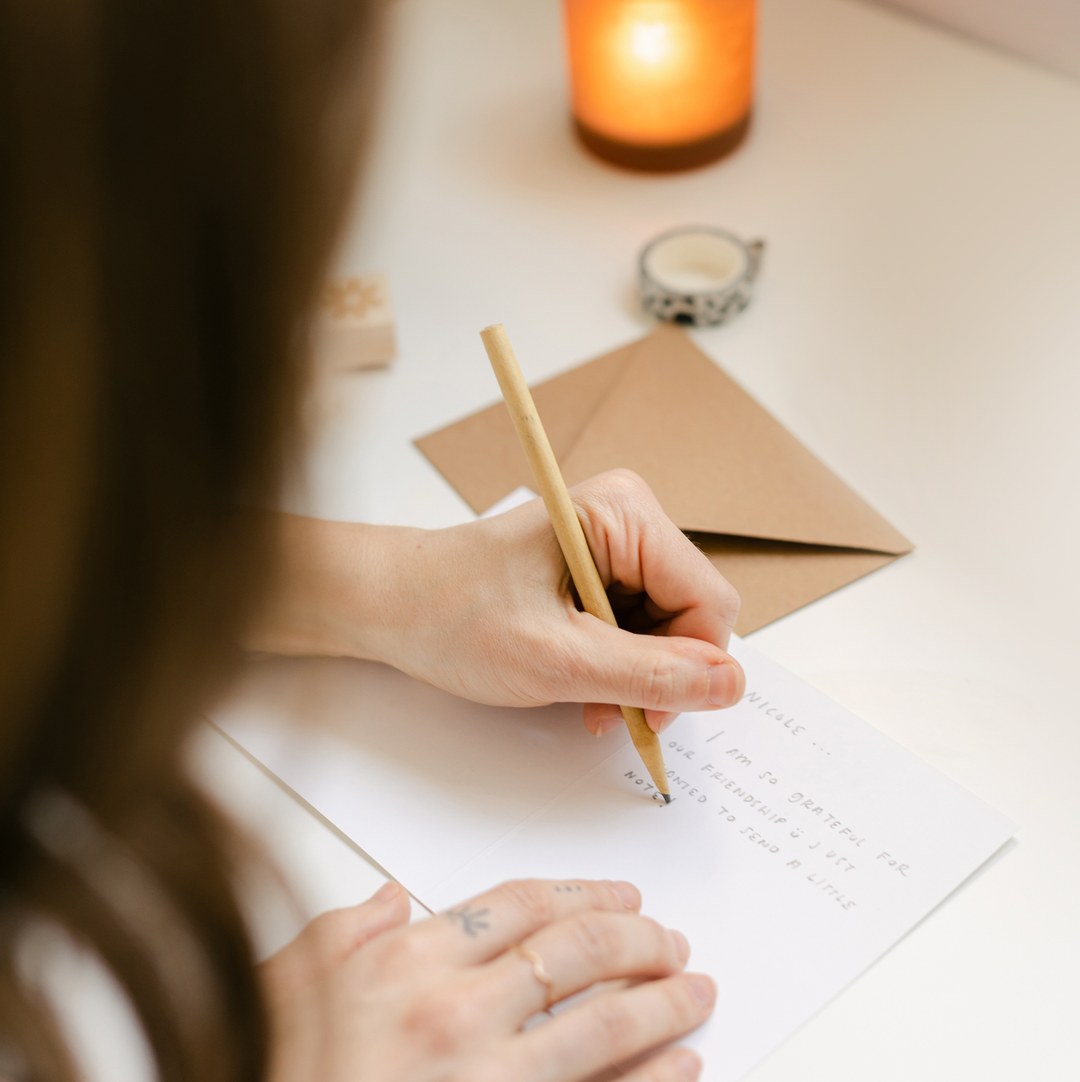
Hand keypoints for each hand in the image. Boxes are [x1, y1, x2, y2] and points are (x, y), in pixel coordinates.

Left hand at [248, 469, 743, 733]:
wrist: (392, 606)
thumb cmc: (452, 615)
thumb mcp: (555, 658)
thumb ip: (648, 675)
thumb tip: (731, 685)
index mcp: (625, 514)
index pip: (710, 601)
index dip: (692, 668)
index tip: (647, 715)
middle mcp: (629, 520)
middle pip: (693, 616)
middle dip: (658, 675)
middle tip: (605, 714)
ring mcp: (615, 546)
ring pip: (669, 630)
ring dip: (635, 677)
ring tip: (583, 702)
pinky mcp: (600, 571)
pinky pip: (640, 628)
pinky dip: (617, 667)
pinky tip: (580, 685)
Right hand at [261, 878, 714, 1081]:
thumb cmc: (276, 1066)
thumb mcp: (288, 983)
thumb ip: (344, 931)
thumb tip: (389, 896)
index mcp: (406, 962)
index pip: (523, 904)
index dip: (586, 893)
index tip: (625, 897)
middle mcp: (453, 1012)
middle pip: (577, 951)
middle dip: (640, 939)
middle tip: (672, 940)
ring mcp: (485, 1078)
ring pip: (604, 1022)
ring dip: (663, 1002)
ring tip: (695, 989)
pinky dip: (653, 1079)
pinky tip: (682, 1064)